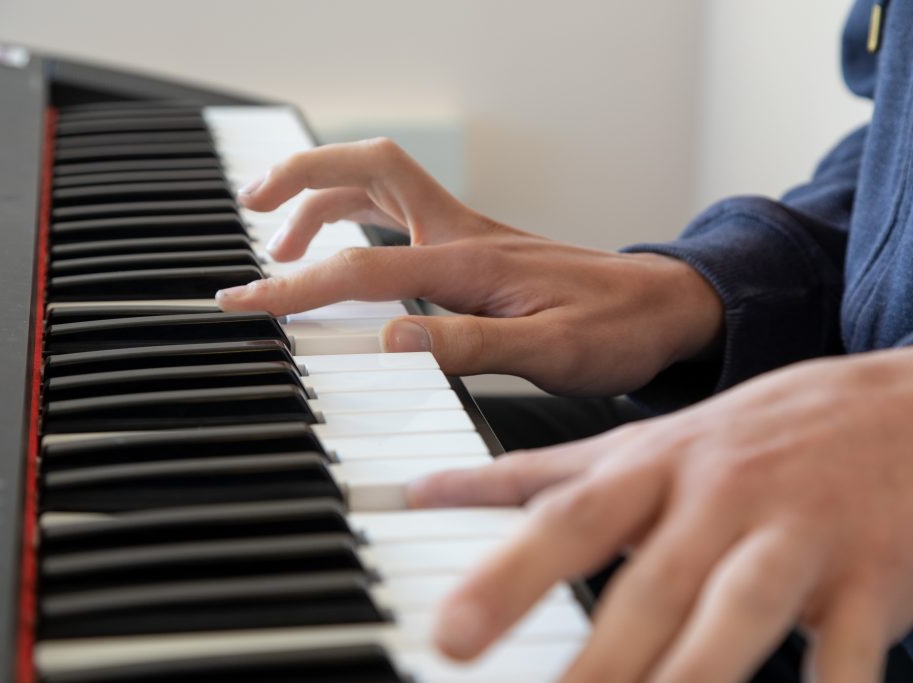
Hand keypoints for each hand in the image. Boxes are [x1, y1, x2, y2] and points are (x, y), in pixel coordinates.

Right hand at [216, 138, 722, 393]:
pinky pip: (403, 213)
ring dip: (323, 196)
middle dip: (300, 179)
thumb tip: (391, 343)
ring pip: (380, 186)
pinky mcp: (477, 247)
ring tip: (280, 236)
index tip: (244, 301)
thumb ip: (468, 347)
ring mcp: (469, 235)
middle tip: (252, 209)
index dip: (295, 286)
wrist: (667, 307)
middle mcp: (463, 235)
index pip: (361, 269)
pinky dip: (359, 216)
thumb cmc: (617, 330)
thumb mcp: (550, 352)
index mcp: (471, 262)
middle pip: (366, 172)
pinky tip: (349, 249)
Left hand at [408, 346, 912, 681]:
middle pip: (649, 582)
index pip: (568, 521)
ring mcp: (797, 537)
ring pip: (740, 608)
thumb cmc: (749, 438)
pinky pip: (849, 646)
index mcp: (654, 470)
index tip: (451, 636)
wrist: (901, 405)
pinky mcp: (871, 579)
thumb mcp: (635, 445)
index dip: (506, 577)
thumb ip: (531, 473)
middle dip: (597, 656)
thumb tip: (427, 488)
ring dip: (695, 672)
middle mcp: (718, 500)